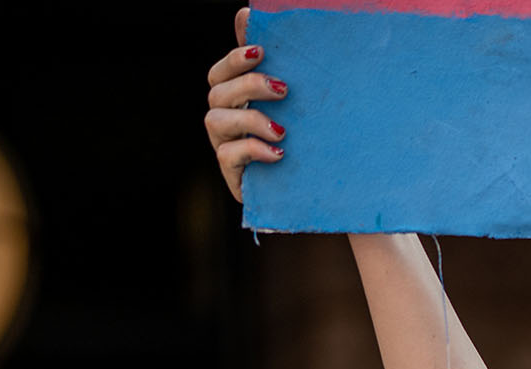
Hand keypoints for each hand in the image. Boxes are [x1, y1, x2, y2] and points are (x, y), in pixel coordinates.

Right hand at [206, 7, 285, 202]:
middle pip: (217, 91)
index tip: (262, 51)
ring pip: (216, 120)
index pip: (222, 71)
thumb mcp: (297, 103)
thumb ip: (277, 64)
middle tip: (283, 89)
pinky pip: (228, 155)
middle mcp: (225, 118)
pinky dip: (252, 150)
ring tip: (282, 130)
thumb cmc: (304, 138)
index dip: (235, 58)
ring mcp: (225, 145)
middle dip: (248, 85)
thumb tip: (249, 13)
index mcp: (236, 98)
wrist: (314, 188)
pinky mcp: (232, 173)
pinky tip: (278, 152)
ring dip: (250, 119)